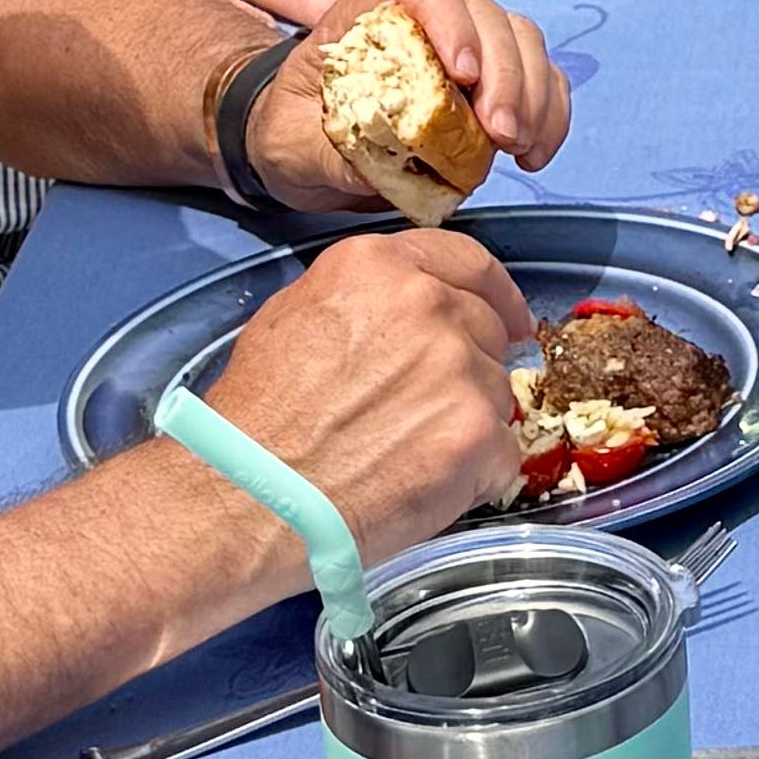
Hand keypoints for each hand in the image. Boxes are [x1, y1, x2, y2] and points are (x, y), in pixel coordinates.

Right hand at [190, 208, 536, 567]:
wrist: (248, 498)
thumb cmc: (256, 418)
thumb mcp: (294, 315)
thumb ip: (367, 297)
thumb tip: (410, 308)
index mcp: (380, 267)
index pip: (470, 260)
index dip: (495, 293)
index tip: (510, 318)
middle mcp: (428, 305)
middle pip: (485, 330)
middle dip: (468, 369)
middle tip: (424, 412)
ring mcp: (459, 370)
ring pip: (496, 395)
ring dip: (466, 424)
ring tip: (405, 456)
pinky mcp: (477, 436)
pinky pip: (500, 453)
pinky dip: (473, 475)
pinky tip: (423, 487)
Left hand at [271, 0, 568, 188]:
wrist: (299, 148)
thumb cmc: (291, 132)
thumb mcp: (290, 146)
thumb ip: (328, 153)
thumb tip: (377, 168)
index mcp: (367, 15)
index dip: (451, 21)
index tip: (464, 75)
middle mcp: (423, 20)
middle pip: (484, 15)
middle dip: (505, 74)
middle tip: (501, 135)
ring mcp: (463, 47)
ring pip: (522, 42)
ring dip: (533, 93)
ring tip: (518, 147)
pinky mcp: (489, 82)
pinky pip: (538, 79)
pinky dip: (549, 112)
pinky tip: (535, 152)